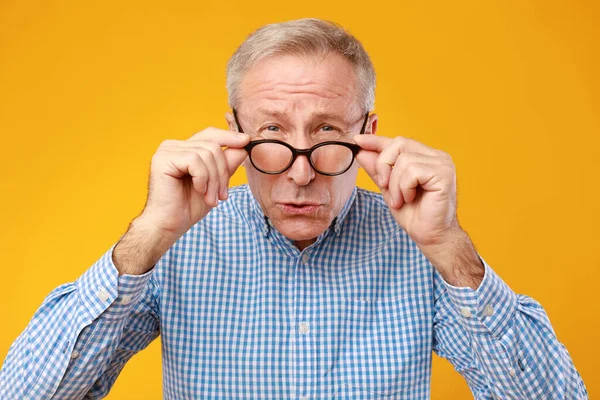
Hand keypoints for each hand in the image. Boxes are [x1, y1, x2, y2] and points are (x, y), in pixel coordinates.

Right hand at [140, 127, 249, 237]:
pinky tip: (198, 191)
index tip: (247, 141)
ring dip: (214, 180)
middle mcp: (174, 146)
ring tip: (210, 198)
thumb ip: (227, 164)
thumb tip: (243, 145)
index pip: (210, 134)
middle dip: (222, 172)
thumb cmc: (188, 207)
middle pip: (213, 145)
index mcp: (184, 149)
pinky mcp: (163, 159)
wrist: (170, 225)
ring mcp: (167, 151)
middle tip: (222, 196)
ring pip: (206, 154)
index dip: (229, 137)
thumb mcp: (215, 183)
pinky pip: (195, 161)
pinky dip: (202, 179)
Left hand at [353, 134, 483, 287]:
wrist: (431, 237)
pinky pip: (412, 171)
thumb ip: (378, 170)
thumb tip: (361, 151)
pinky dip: (404, 187)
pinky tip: (410, 199)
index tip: (358, 140)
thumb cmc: (415, 216)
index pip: (398, 142)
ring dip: (395, 184)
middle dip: (384, 165)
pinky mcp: (444, 173)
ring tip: (401, 200)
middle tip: (384, 187)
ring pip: (404, 160)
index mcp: (425, 157)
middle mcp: (436, 156)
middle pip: (399, 144)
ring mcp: (442, 163)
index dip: (377, 140)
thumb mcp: (389, 189)